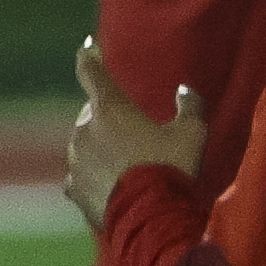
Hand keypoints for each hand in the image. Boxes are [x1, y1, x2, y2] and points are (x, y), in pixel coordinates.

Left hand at [64, 36, 207, 234]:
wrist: (151, 218)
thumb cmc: (171, 168)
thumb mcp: (192, 133)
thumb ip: (190, 106)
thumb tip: (187, 91)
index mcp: (110, 109)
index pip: (91, 71)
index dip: (89, 56)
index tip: (86, 46)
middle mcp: (85, 130)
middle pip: (91, 113)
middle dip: (107, 117)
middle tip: (133, 131)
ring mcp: (75, 161)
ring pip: (84, 145)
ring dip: (100, 148)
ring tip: (129, 164)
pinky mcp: (73, 188)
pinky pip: (80, 176)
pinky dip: (93, 177)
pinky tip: (112, 186)